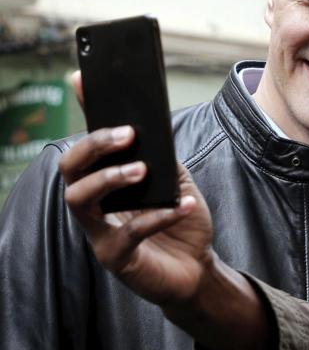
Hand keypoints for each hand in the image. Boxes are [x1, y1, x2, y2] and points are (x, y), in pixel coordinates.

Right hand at [59, 125, 213, 308]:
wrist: (198, 270)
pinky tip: (184, 205)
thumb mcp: (179, 184)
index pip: (89, 145)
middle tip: (128, 135)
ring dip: (109, 178)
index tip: (81, 79)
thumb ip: (165, 161)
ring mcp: (99, 232)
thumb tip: (155, 133)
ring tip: (143, 170)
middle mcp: (95, 204)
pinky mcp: (115, 258)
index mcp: (107, 182)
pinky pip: (127, 234)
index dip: (84, 114)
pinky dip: (158, 217)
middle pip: (70, 168)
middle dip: (95, 145)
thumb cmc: (184, 224)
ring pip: (78, 199)